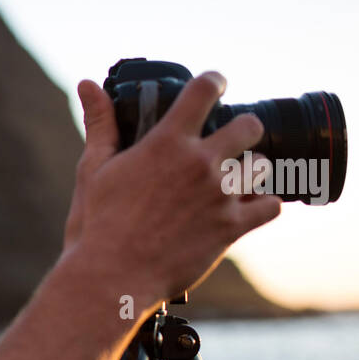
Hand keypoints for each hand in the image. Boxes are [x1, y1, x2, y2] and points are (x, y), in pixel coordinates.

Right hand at [61, 72, 280, 304]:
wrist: (112, 277)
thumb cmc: (98, 224)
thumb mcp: (94, 169)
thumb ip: (101, 124)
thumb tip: (88, 85)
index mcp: (166, 143)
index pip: (204, 90)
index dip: (214, 81)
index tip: (216, 85)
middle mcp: (200, 164)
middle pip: (249, 126)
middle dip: (244, 129)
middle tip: (234, 140)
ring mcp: (220, 196)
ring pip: (262, 166)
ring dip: (251, 170)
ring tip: (236, 181)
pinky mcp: (231, 228)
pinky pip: (270, 207)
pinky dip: (262, 206)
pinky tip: (248, 208)